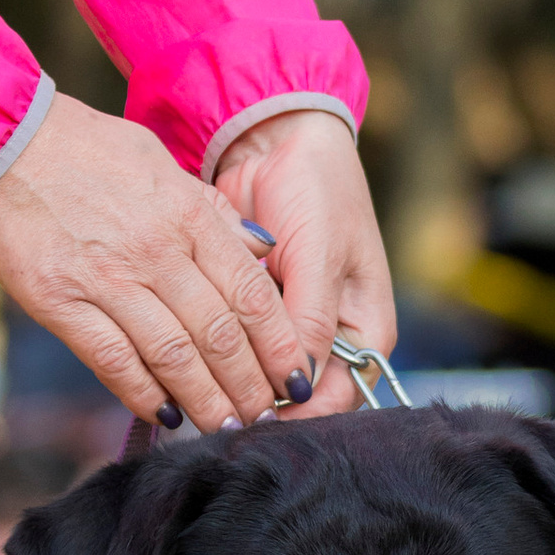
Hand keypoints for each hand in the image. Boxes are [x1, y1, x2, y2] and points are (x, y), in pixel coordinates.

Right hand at [0, 94, 312, 432]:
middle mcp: (156, 251)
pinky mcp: (60, 301)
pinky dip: (142, 394)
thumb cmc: (79, 147)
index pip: (251, 293)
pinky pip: (113, 360)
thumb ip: (209, 210)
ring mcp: (107, 280)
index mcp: (186, 215)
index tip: (294, 376)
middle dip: (250, 385)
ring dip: (206, 401)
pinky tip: (163, 414)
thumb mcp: (158, 161)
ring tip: (224, 426)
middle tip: (265, 415)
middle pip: (220, 335)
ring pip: (174, 357)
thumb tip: (258, 249)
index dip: (279, 344)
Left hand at [213, 108, 396, 421]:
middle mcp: (329, 337)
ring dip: (231, 377)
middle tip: (214, 404)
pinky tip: (189, 344)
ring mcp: (290, 323)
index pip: (334, 400)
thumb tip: (297, 384)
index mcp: (365, 332)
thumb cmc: (319, 189)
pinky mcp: (253, 308)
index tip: (252, 415)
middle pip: (294, 395)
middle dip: (257, 401)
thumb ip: (311, 320)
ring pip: (259, 374)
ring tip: (196, 378)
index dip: (295, 416)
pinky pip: (234, 342)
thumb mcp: (320, 255)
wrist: (280, 138)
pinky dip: (215, 345)